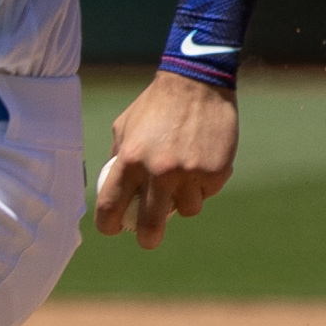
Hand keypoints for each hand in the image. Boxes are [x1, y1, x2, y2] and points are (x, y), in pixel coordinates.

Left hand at [93, 71, 238, 250]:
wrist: (196, 84)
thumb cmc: (154, 107)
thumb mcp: (124, 129)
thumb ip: (118, 160)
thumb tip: (112, 191)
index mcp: (129, 160)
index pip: (111, 205)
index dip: (108, 223)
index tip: (112, 229)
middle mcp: (159, 170)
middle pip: (150, 223)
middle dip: (147, 238)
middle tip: (147, 241)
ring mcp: (190, 173)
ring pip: (185, 209)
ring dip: (182, 201)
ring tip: (182, 179)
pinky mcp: (216, 171)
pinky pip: (207, 193)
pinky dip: (203, 186)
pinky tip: (200, 162)